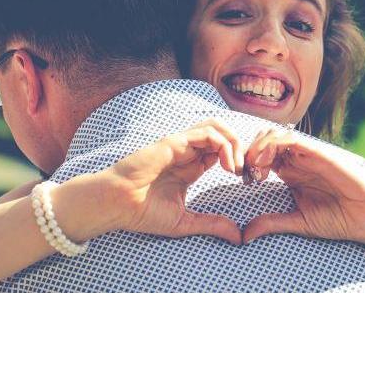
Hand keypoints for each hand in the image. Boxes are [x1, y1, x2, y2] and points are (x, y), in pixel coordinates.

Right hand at [102, 119, 244, 243]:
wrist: (116, 204)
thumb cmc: (142, 212)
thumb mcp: (185, 222)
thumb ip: (212, 225)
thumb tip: (238, 237)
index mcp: (191, 167)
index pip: (223, 152)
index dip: (239, 161)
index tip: (248, 181)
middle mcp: (188, 152)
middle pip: (223, 134)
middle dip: (241, 148)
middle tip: (247, 172)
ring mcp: (182, 144)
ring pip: (216, 127)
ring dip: (234, 142)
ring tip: (237, 167)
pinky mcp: (175, 141)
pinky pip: (207, 133)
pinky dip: (224, 145)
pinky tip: (227, 166)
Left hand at [242, 128, 364, 248]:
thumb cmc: (337, 219)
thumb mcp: (297, 222)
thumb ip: (271, 223)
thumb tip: (244, 236)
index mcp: (291, 172)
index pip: (261, 156)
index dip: (247, 163)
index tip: (243, 179)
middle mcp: (297, 159)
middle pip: (264, 141)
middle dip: (249, 152)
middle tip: (245, 171)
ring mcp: (308, 154)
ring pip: (275, 135)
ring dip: (259, 147)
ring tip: (255, 168)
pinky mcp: (319, 152)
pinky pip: (292, 139)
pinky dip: (275, 145)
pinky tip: (267, 164)